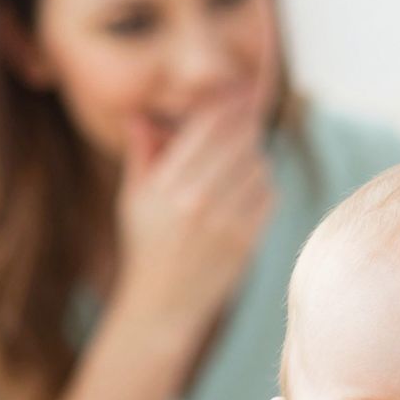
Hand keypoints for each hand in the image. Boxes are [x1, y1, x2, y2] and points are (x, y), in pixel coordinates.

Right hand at [114, 88, 274, 341]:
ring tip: (238, 166)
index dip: (229, 102)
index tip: (238, 93)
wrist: (162, 306)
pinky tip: (246, 193)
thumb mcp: (132, 198)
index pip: (209, 124)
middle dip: (245, 125)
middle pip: (239, 138)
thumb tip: (143, 115)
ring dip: (254, 158)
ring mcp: (224, 223)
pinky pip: (268, 195)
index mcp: (166, 184)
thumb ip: (141, 153)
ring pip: (259, 165)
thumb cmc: (145, 247)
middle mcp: (196, 200)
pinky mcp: (245, 242)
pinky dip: (262, 187)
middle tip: (246, 120)